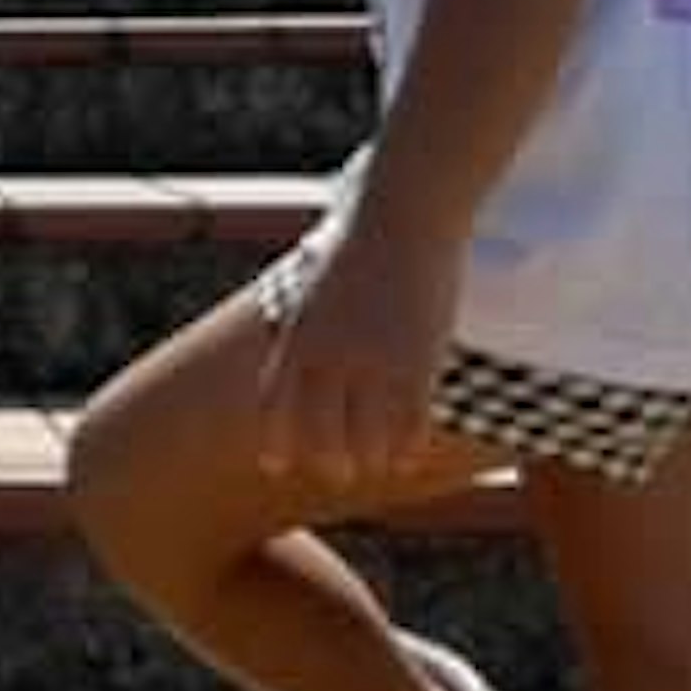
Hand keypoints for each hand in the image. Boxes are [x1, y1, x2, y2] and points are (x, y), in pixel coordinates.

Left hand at [255, 212, 460, 486]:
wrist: (404, 216)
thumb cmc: (363, 241)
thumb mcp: (317, 284)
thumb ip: (308, 320)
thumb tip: (300, 340)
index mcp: (299, 334)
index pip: (277, 403)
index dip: (277, 439)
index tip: (275, 466)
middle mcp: (329, 354)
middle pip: (319, 429)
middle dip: (325, 459)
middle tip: (335, 474)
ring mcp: (372, 361)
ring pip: (365, 434)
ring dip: (367, 459)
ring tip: (373, 468)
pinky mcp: (415, 361)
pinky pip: (409, 421)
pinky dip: (406, 445)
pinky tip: (408, 459)